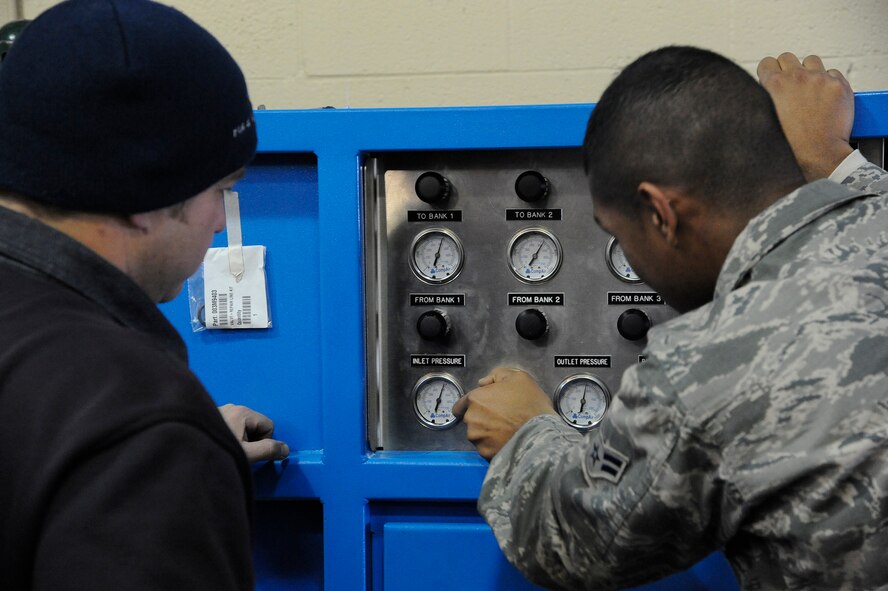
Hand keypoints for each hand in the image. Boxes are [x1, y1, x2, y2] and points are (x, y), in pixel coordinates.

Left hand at [218, 404, 289, 462]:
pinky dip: (230, 438)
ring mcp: (221, 412)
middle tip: (238, 453)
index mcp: (242, 412)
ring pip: (243, 428)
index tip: (249, 452)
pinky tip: (220, 447)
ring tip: (227, 450)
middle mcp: (232, 407)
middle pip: (256, 426)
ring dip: (240, 440)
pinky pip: (232, 427)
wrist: (185, 461)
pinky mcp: (212, 419)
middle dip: (251, 441)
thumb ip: (268, 450)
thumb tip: (285, 449)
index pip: (268, 426)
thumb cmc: (216, 455)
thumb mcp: (247, 455)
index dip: (264, 443)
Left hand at [452, 367, 556, 459]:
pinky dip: (492, 445)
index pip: (460, 405)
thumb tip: (482, 383)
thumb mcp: (518, 377)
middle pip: (470, 419)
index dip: (472, 405)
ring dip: (486, 433)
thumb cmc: (530, 403)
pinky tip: (506, 441)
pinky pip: (485, 448)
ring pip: (477, 435)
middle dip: (481, 418)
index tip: (484, 408)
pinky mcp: (485, 453)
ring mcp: (477, 438)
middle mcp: (471, 419)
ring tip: (505, 431)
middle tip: (500, 418)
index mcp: (475, 399)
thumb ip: (496, 375)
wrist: (541, 432)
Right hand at [757, 52, 853, 181]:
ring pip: (812, 61)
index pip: (767, 62)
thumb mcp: (763, 122)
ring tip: (809, 90)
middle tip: (790, 87)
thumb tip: (761, 94)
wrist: (818, 155)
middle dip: (787, 70)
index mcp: (774, 85)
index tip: (772, 81)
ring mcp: (820, 79)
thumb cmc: (791, 145)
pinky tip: (825, 99)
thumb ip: (761, 101)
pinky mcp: (838, 85)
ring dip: (809, 72)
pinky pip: (833, 74)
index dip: (768, 72)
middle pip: (787, 57)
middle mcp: (796, 77)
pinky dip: (829, 83)